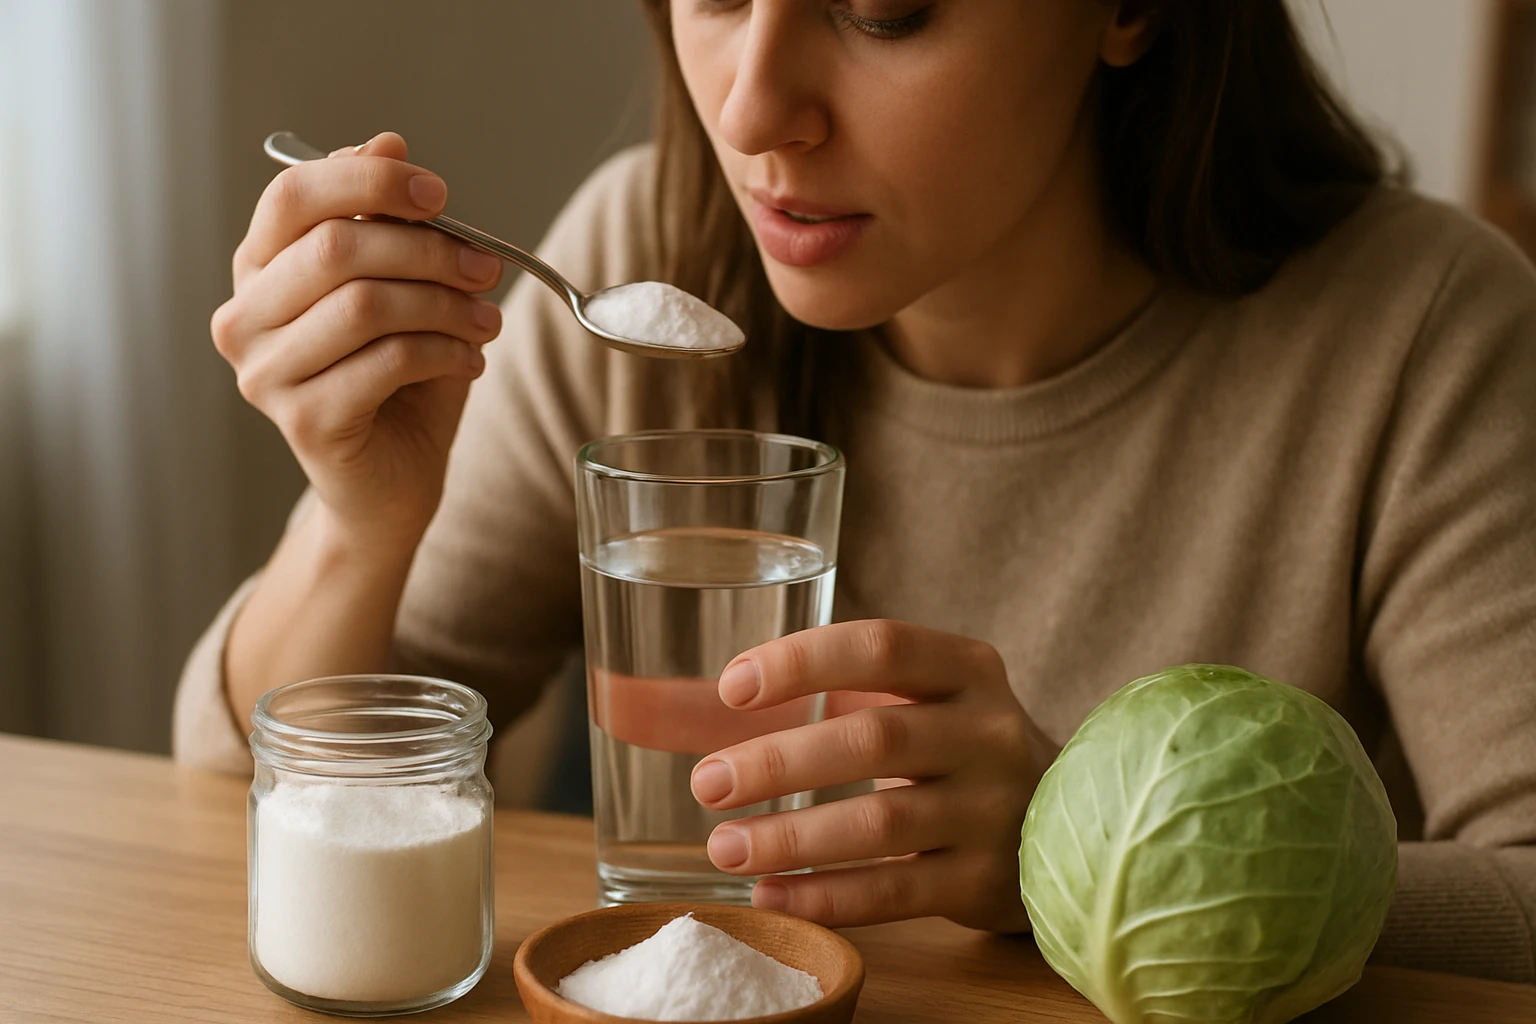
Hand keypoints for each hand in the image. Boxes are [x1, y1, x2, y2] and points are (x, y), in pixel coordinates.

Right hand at [210, 132, 503, 548]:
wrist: (391, 483)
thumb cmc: (397, 380)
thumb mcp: (401, 287)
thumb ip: (388, 222)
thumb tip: (388, 141)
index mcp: (259, 268)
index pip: (292, 195)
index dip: (368, 181)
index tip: (439, 193)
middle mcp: (242, 317)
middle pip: (335, 249)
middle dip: (429, 251)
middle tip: (487, 268)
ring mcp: (264, 373)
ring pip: (366, 306)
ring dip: (445, 306)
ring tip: (486, 323)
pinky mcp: (302, 421)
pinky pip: (386, 362)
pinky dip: (445, 354)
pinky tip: (471, 363)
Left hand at [690, 619, 1055, 930]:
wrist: (1058, 820)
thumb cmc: (943, 746)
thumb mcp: (892, 703)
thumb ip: (791, 700)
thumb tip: (639, 702)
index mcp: (964, 666)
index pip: (882, 647)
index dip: (804, 661)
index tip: (730, 685)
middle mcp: (987, 731)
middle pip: (874, 739)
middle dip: (778, 761)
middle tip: (705, 783)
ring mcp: (995, 810)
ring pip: (883, 825)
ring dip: (792, 838)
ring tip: (723, 847)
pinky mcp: (987, 882)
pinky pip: (898, 894)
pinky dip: (827, 897)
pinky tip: (770, 897)